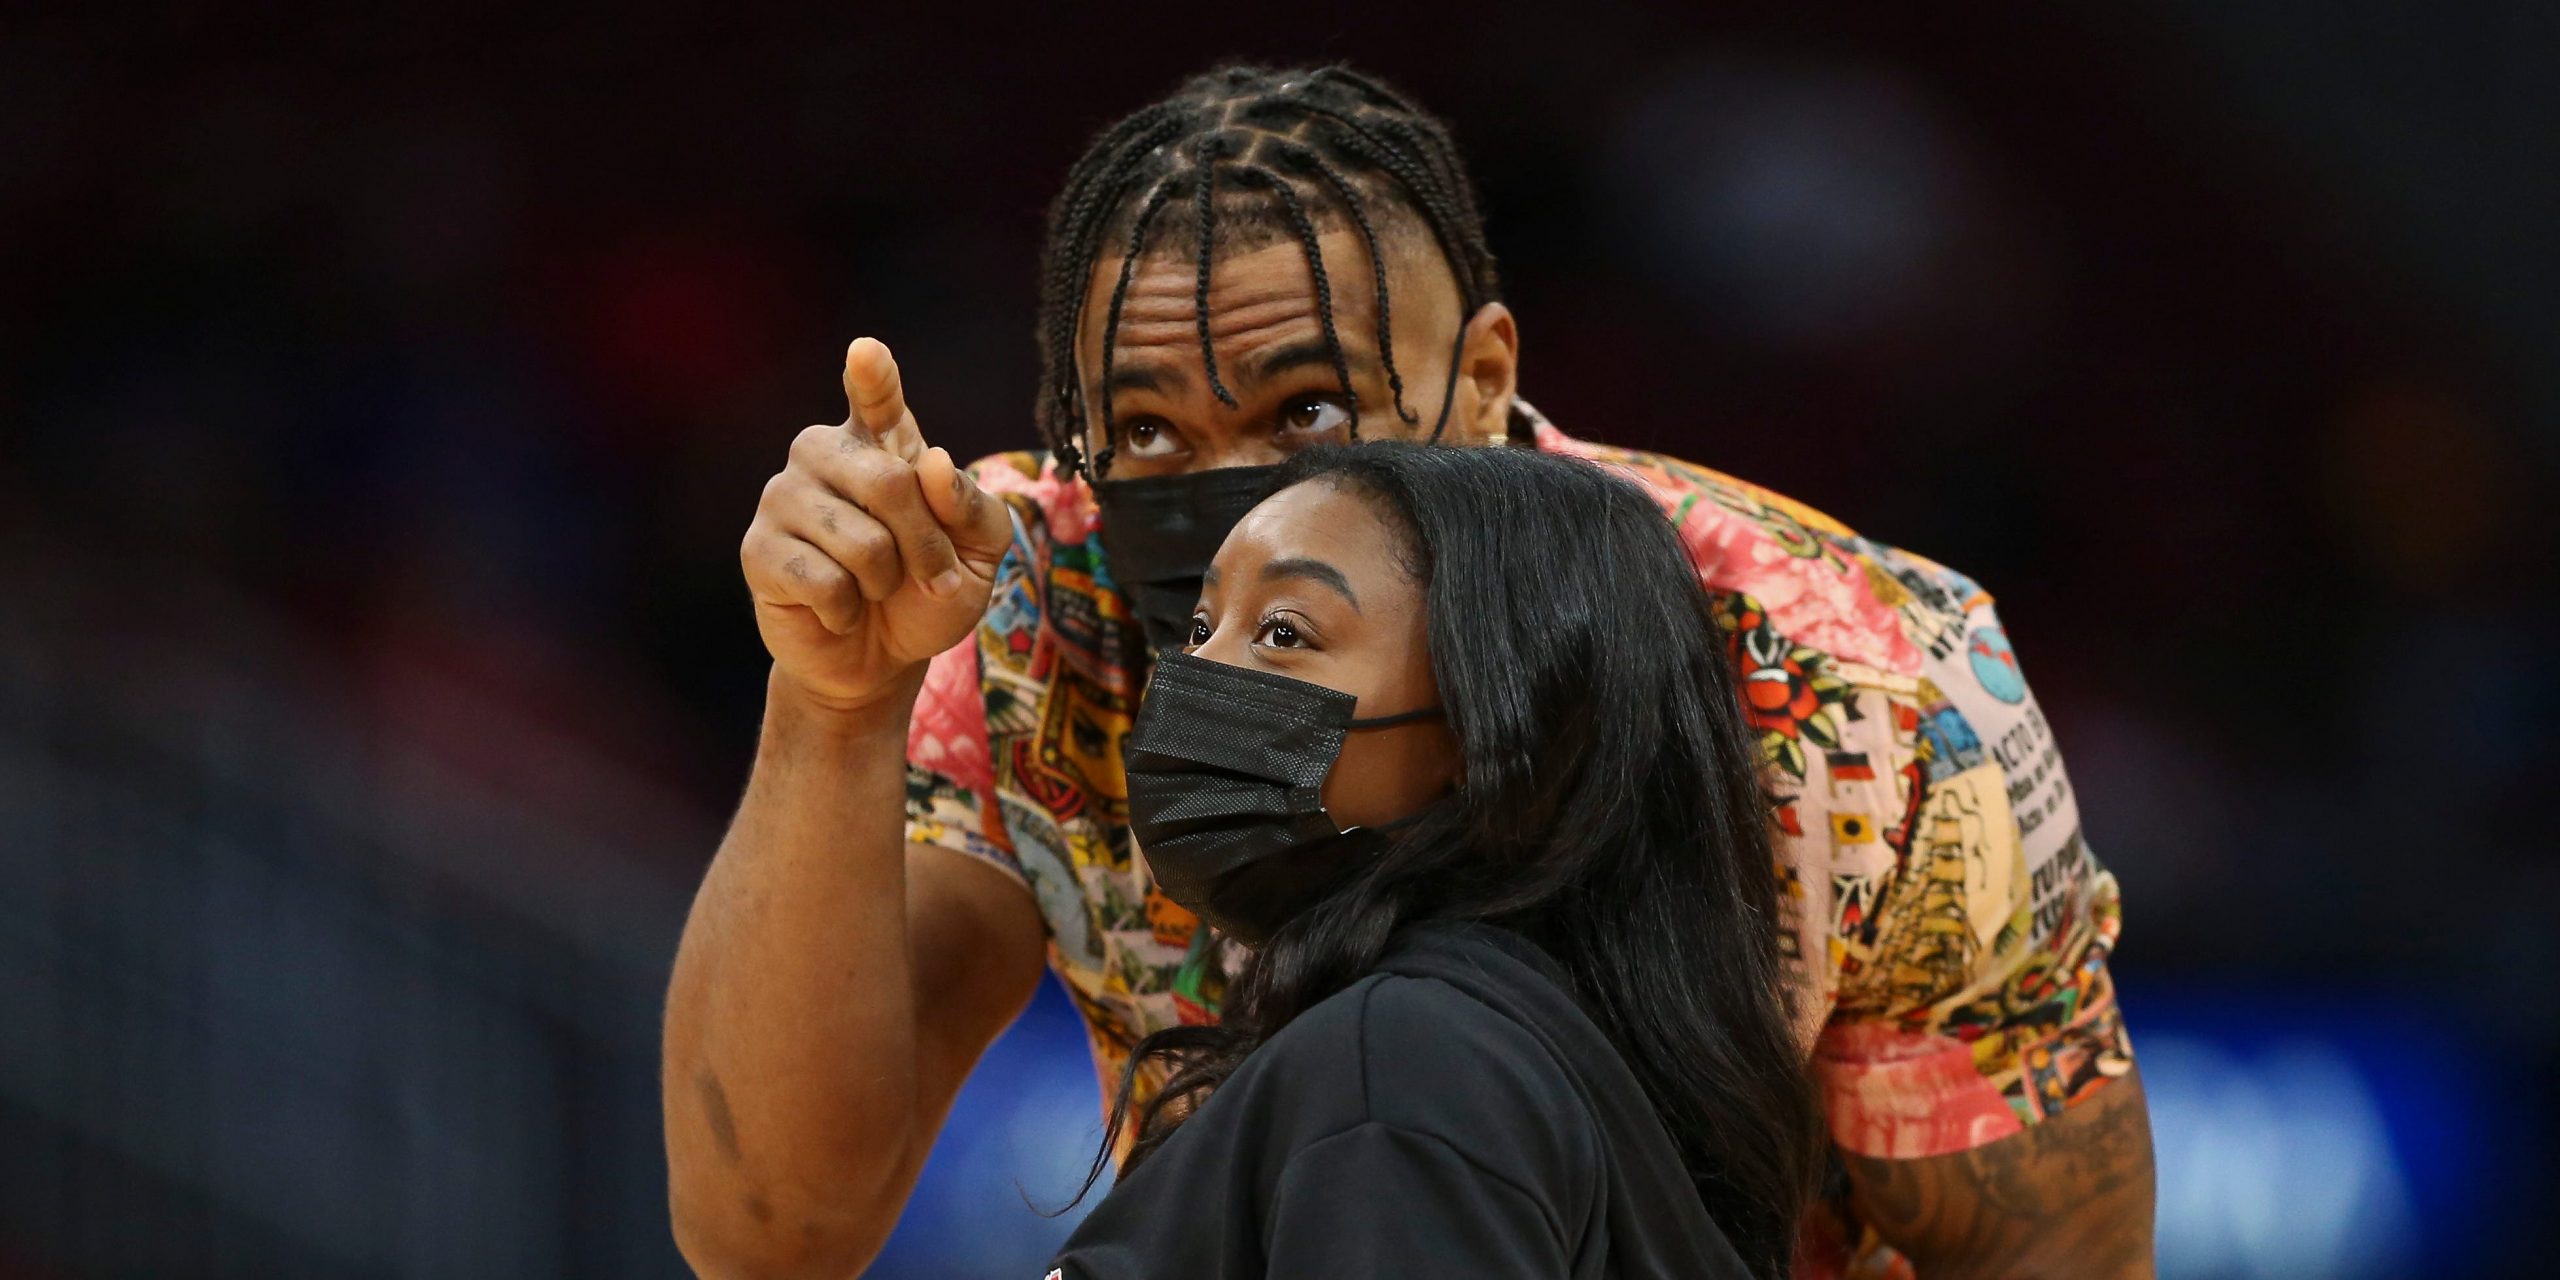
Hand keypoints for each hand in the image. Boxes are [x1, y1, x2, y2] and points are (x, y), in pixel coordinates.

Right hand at [741, 338, 1012, 713]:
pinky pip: (824, 581)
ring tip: (876, 591)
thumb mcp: (979, 553)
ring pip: (861, 540)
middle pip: (889, 482)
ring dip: (887, 582)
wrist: (882, 660)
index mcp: (881, 443)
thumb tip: (934, 463)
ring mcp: (784, 498)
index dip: (873, 378)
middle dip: (926, 544)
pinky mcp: (760, 550)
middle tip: (933, 578)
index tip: (867, 352)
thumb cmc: (930, 592)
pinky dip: (848, 610)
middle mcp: (824, 456)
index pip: (876, 399)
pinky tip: (839, 610)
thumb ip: (969, 506)